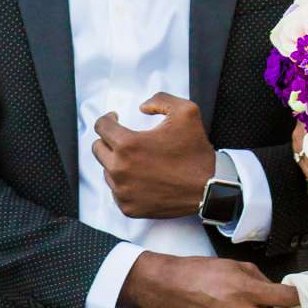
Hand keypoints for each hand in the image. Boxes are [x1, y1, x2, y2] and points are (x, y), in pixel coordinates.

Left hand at [93, 95, 212, 219]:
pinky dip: (125, 184)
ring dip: (117, 163)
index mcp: (128, 145)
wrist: (210, 188)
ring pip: (106, 171)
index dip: (108, 119)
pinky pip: (116, 192)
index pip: (101, 127)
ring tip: (138, 161)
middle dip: (109, 141)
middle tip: (125, 140)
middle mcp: (120, 169)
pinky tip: (141, 179)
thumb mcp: (186, 112)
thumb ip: (160, 100)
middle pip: (98, 149)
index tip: (115, 119)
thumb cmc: (196, 153)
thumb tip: (142, 107)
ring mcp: (123, 191)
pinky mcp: (128, 207)